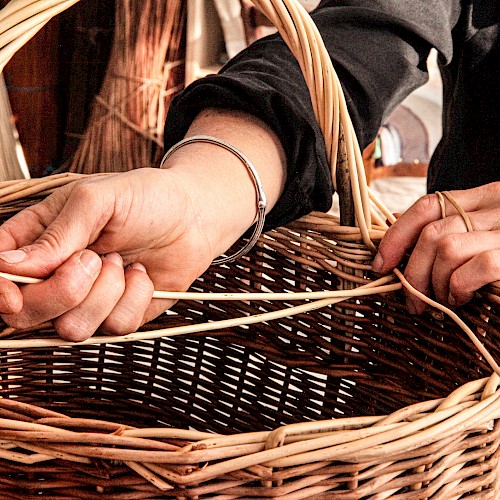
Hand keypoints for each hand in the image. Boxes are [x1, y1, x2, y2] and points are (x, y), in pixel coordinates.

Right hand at [0, 109, 285, 341]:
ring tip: (123, 260)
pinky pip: (114, 327)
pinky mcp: (118, 315)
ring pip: (71, 328)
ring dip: (105, 292)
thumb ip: (56, 233)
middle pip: (26, 314)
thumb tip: (9, 266)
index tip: (13, 295)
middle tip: (94, 259)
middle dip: (64, 291)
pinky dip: (134, 298)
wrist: (194, 217)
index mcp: (37, 240)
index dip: (0, 290)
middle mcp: (56, 275)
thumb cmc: (146, 198)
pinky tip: (142, 274)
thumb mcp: (98, 200)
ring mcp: (87, 300)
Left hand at [373, 182, 499, 312]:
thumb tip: (400, 232)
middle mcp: (499, 207)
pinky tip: (461, 299)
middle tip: (413, 302)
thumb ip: (452, 227)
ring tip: (442, 303)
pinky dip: (459, 287)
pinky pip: (477, 266)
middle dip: (412, 272)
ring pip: (446, 247)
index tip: (381, 264)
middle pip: (431, 232)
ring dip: (434, 283)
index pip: (428, 205)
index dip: (397, 235)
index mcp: (487, 198)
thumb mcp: (485, 232)